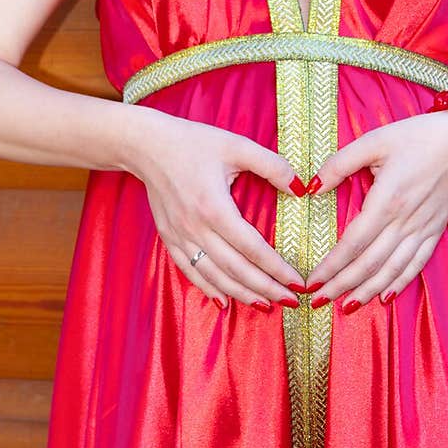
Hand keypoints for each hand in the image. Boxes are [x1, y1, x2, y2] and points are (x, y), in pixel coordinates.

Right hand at [127, 109, 305, 309]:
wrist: (146, 145)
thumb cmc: (193, 141)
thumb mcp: (237, 145)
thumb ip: (272, 165)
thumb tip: (300, 188)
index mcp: (214, 207)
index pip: (252, 248)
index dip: (277, 269)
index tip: (298, 282)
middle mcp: (196, 228)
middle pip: (235, 269)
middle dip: (265, 289)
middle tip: (290, 301)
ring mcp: (180, 236)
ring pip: (213, 276)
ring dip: (241, 294)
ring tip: (266, 305)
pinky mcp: (169, 238)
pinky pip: (190, 271)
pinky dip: (209, 288)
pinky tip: (225, 301)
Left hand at [304, 110, 447, 307]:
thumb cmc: (415, 136)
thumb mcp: (373, 141)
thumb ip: (339, 164)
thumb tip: (312, 188)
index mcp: (387, 200)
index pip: (353, 243)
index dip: (331, 266)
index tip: (311, 282)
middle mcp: (405, 220)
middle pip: (369, 263)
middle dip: (342, 286)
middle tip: (318, 301)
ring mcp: (423, 228)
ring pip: (392, 270)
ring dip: (367, 291)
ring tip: (346, 306)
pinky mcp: (435, 230)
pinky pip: (416, 263)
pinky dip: (400, 282)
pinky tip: (385, 296)